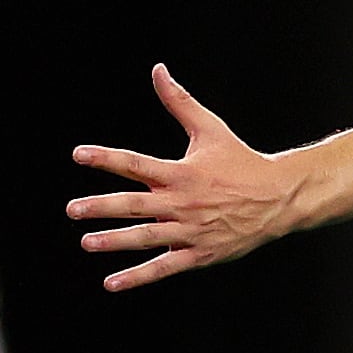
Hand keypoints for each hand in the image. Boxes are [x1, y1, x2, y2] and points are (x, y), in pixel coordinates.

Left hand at [70, 67, 297, 291]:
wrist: (279, 199)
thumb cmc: (242, 162)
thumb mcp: (210, 130)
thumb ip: (179, 102)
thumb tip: (157, 70)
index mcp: (181, 173)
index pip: (136, 163)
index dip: (106, 158)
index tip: (79, 155)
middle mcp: (183, 203)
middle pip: (135, 205)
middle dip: (101, 207)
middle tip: (72, 210)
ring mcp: (191, 231)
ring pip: (147, 238)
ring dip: (115, 240)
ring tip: (87, 242)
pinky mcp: (200, 254)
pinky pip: (164, 267)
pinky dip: (138, 276)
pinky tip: (112, 282)